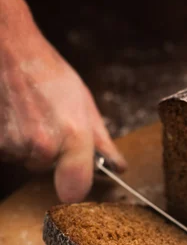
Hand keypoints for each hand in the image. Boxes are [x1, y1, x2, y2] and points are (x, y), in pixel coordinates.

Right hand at [0, 0, 125, 201]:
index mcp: (74, 138)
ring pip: (28, 161)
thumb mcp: (86, 106)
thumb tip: (118, 166)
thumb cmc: (52, 76)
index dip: (75, 187)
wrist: (14, 54)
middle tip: (50, 124)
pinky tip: (18, 117)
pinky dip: (12, 141)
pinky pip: (10, 153)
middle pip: (49, 170)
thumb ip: (102, 142)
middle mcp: (45, 147)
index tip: (74, 182)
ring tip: (33, 116)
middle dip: (52, 153)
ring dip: (30, 146)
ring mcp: (18, 146)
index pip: (75, 190)